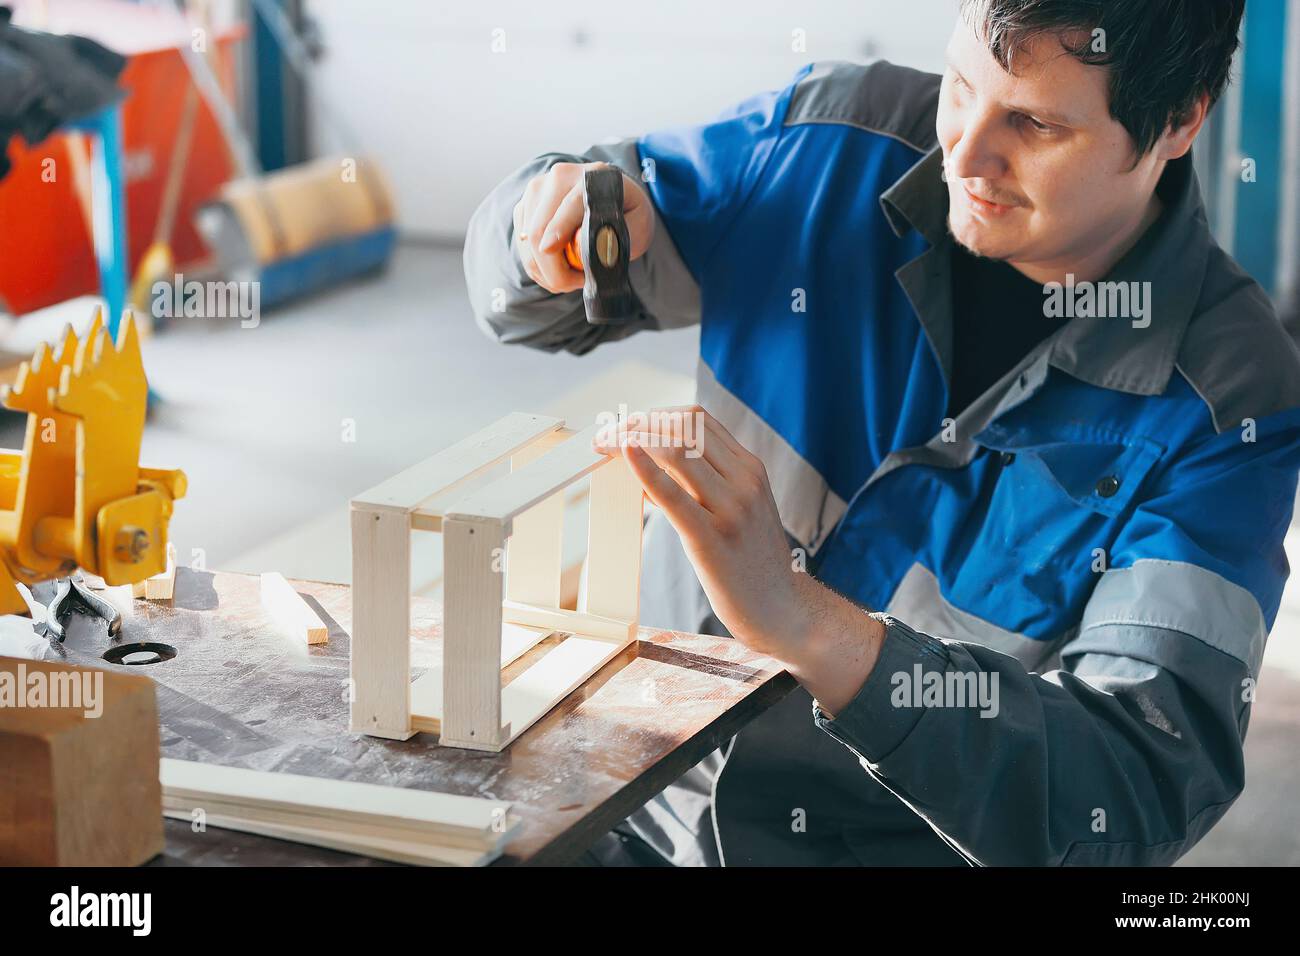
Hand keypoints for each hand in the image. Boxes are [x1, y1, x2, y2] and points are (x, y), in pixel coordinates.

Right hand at [513, 162, 654, 292]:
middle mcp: (560, 177)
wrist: (615, 200)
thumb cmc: (629, 216)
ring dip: (545, 270)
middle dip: (553, 267)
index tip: (551, 251)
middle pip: (540, 228)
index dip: (559, 229)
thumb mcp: (638, 227)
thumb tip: (581, 245)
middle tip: (576, 283)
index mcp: (593, 177)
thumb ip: (617, 236)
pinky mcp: (525, 205)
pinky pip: (522, 243)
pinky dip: (536, 265)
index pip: (570, 204)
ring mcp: (538, 190)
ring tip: (570, 279)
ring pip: (527, 239)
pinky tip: (557, 270)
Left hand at [593, 407, 886, 712]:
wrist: (781, 608)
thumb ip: (703, 483)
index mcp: (750, 469)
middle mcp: (745, 480)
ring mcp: (731, 508)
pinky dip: (644, 468)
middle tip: (606, 433)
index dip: (655, 414)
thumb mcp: (737, 509)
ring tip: (605, 446)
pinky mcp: (712, 538)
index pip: (698, 419)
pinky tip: (624, 454)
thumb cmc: (750, 562)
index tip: (626, 424)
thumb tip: (648, 463)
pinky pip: (672, 494)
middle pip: (684, 427)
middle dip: (637, 422)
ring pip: (676, 450)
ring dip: (632, 439)